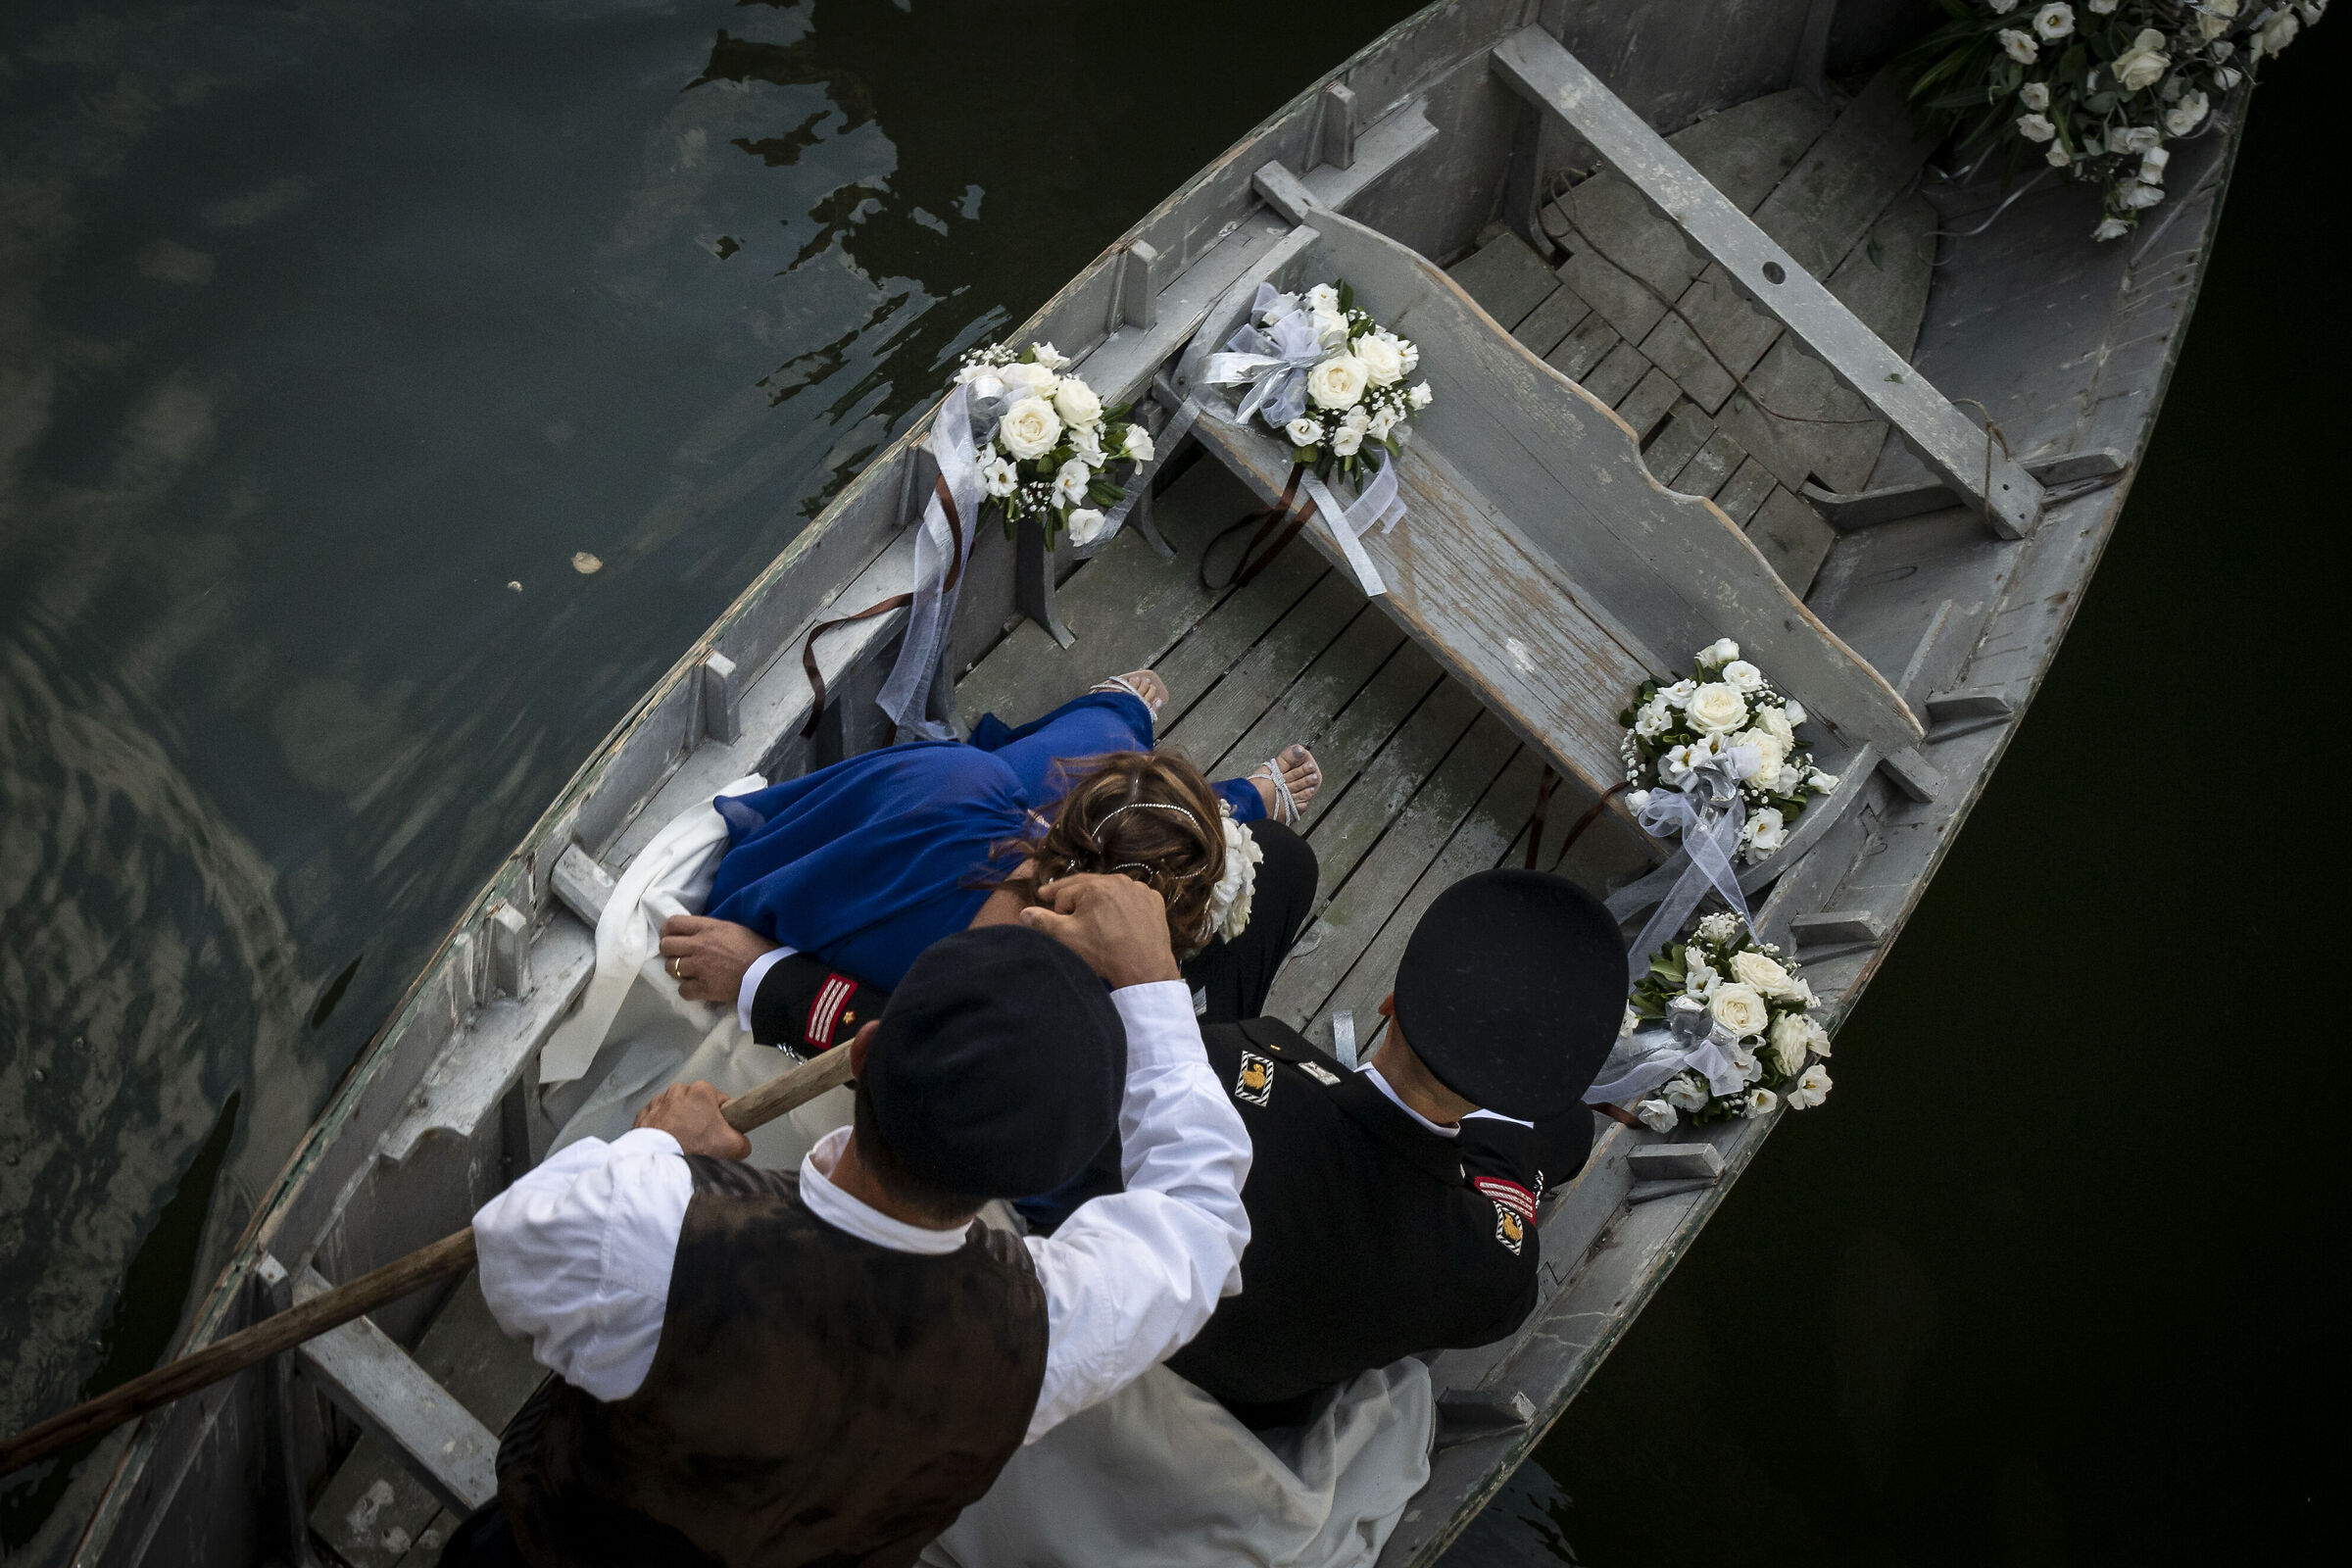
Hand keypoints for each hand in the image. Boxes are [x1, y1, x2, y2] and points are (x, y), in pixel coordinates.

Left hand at [633, 1080, 750, 1159]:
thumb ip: (743, 1141)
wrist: (661, 1165)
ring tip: (681, 1143)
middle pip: (695, 1104)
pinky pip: (656, 1120)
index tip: (717, 1131)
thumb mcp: (734, 1147)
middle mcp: (678, 1091)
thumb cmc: (693, 1150)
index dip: (722, 1117)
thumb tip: (741, 1143)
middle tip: (699, 1140)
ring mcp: (657, 1102)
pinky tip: (666, 1143)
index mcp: (701, 1091)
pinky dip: (661, 1129)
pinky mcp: (642, 1115)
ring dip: (677, 1123)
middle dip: (698, 1118)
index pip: (719, 1100)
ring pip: (674, 1110)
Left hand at [658, 915, 778, 1006]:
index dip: (667, 930)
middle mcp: (699, 945)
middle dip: (669, 951)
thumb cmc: (757, 948)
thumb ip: (711, 930)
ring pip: (670, 968)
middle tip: (678, 956)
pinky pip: (682, 990)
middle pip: (666, 946)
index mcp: (708, 928)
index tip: (671, 936)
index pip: (673, 922)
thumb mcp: (733, 929)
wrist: (768, 973)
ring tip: (688, 973)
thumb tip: (697, 934)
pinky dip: (687, 990)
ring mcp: (699, 968)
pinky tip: (696, 988)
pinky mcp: (703, 988)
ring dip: (677, 971)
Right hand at [1021, 873, 1181, 988]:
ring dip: (1099, 899)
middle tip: (1055, 899)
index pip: (1065, 894)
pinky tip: (1119, 917)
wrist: (1144, 968)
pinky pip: (1131, 898)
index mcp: (1094, 886)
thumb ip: (1042, 921)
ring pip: (1111, 891)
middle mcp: (1119, 880)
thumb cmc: (1103, 952)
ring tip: (1091, 911)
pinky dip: (1122, 905)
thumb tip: (1023, 912)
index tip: (1057, 923)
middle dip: (1073, 896)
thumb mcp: (1066, 937)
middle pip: (1088, 886)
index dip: (1058, 910)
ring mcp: (1140, 889)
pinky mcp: (1154, 901)